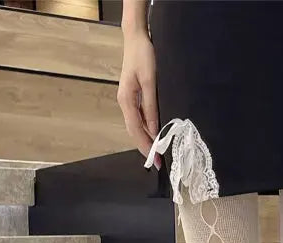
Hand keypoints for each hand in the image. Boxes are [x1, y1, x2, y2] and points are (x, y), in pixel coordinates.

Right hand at [118, 31, 158, 162]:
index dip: (146, 146)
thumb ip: (151, 106)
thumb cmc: (144, 56)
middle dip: (145, 147)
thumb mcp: (150, 82)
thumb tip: (155, 129)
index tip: (156, 160)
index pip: (136, 130)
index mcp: (126, 100)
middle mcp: (124, 102)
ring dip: (145, 140)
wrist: (136, 38)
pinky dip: (146, 129)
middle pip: (134, 131)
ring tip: (157, 153)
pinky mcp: (133, 97)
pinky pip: (139, 118)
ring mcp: (127, 100)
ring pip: (136, 126)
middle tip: (157, 163)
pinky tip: (155, 135)